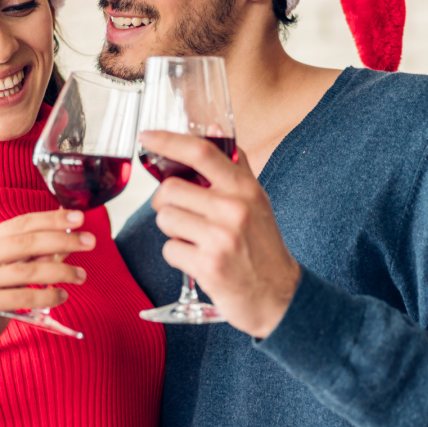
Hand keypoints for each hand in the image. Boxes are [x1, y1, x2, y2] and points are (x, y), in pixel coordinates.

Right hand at [0, 209, 94, 379]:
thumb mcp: (8, 278)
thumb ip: (31, 259)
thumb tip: (65, 242)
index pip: (20, 223)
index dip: (51, 218)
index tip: (78, 218)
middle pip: (27, 241)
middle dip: (63, 239)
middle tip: (90, 241)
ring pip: (28, 270)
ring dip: (61, 272)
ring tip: (81, 276)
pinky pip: (23, 296)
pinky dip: (47, 295)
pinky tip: (62, 296)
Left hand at [142, 131, 300, 338]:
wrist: (281, 297)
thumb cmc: (262, 246)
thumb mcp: (256, 201)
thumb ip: (235, 165)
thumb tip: (215, 129)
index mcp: (244, 188)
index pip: (201, 152)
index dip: (168, 140)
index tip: (146, 136)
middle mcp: (234, 208)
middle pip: (170, 189)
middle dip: (166, 203)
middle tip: (182, 215)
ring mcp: (221, 238)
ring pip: (165, 219)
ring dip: (173, 231)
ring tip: (196, 240)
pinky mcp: (209, 266)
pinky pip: (169, 249)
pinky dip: (178, 256)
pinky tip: (199, 260)